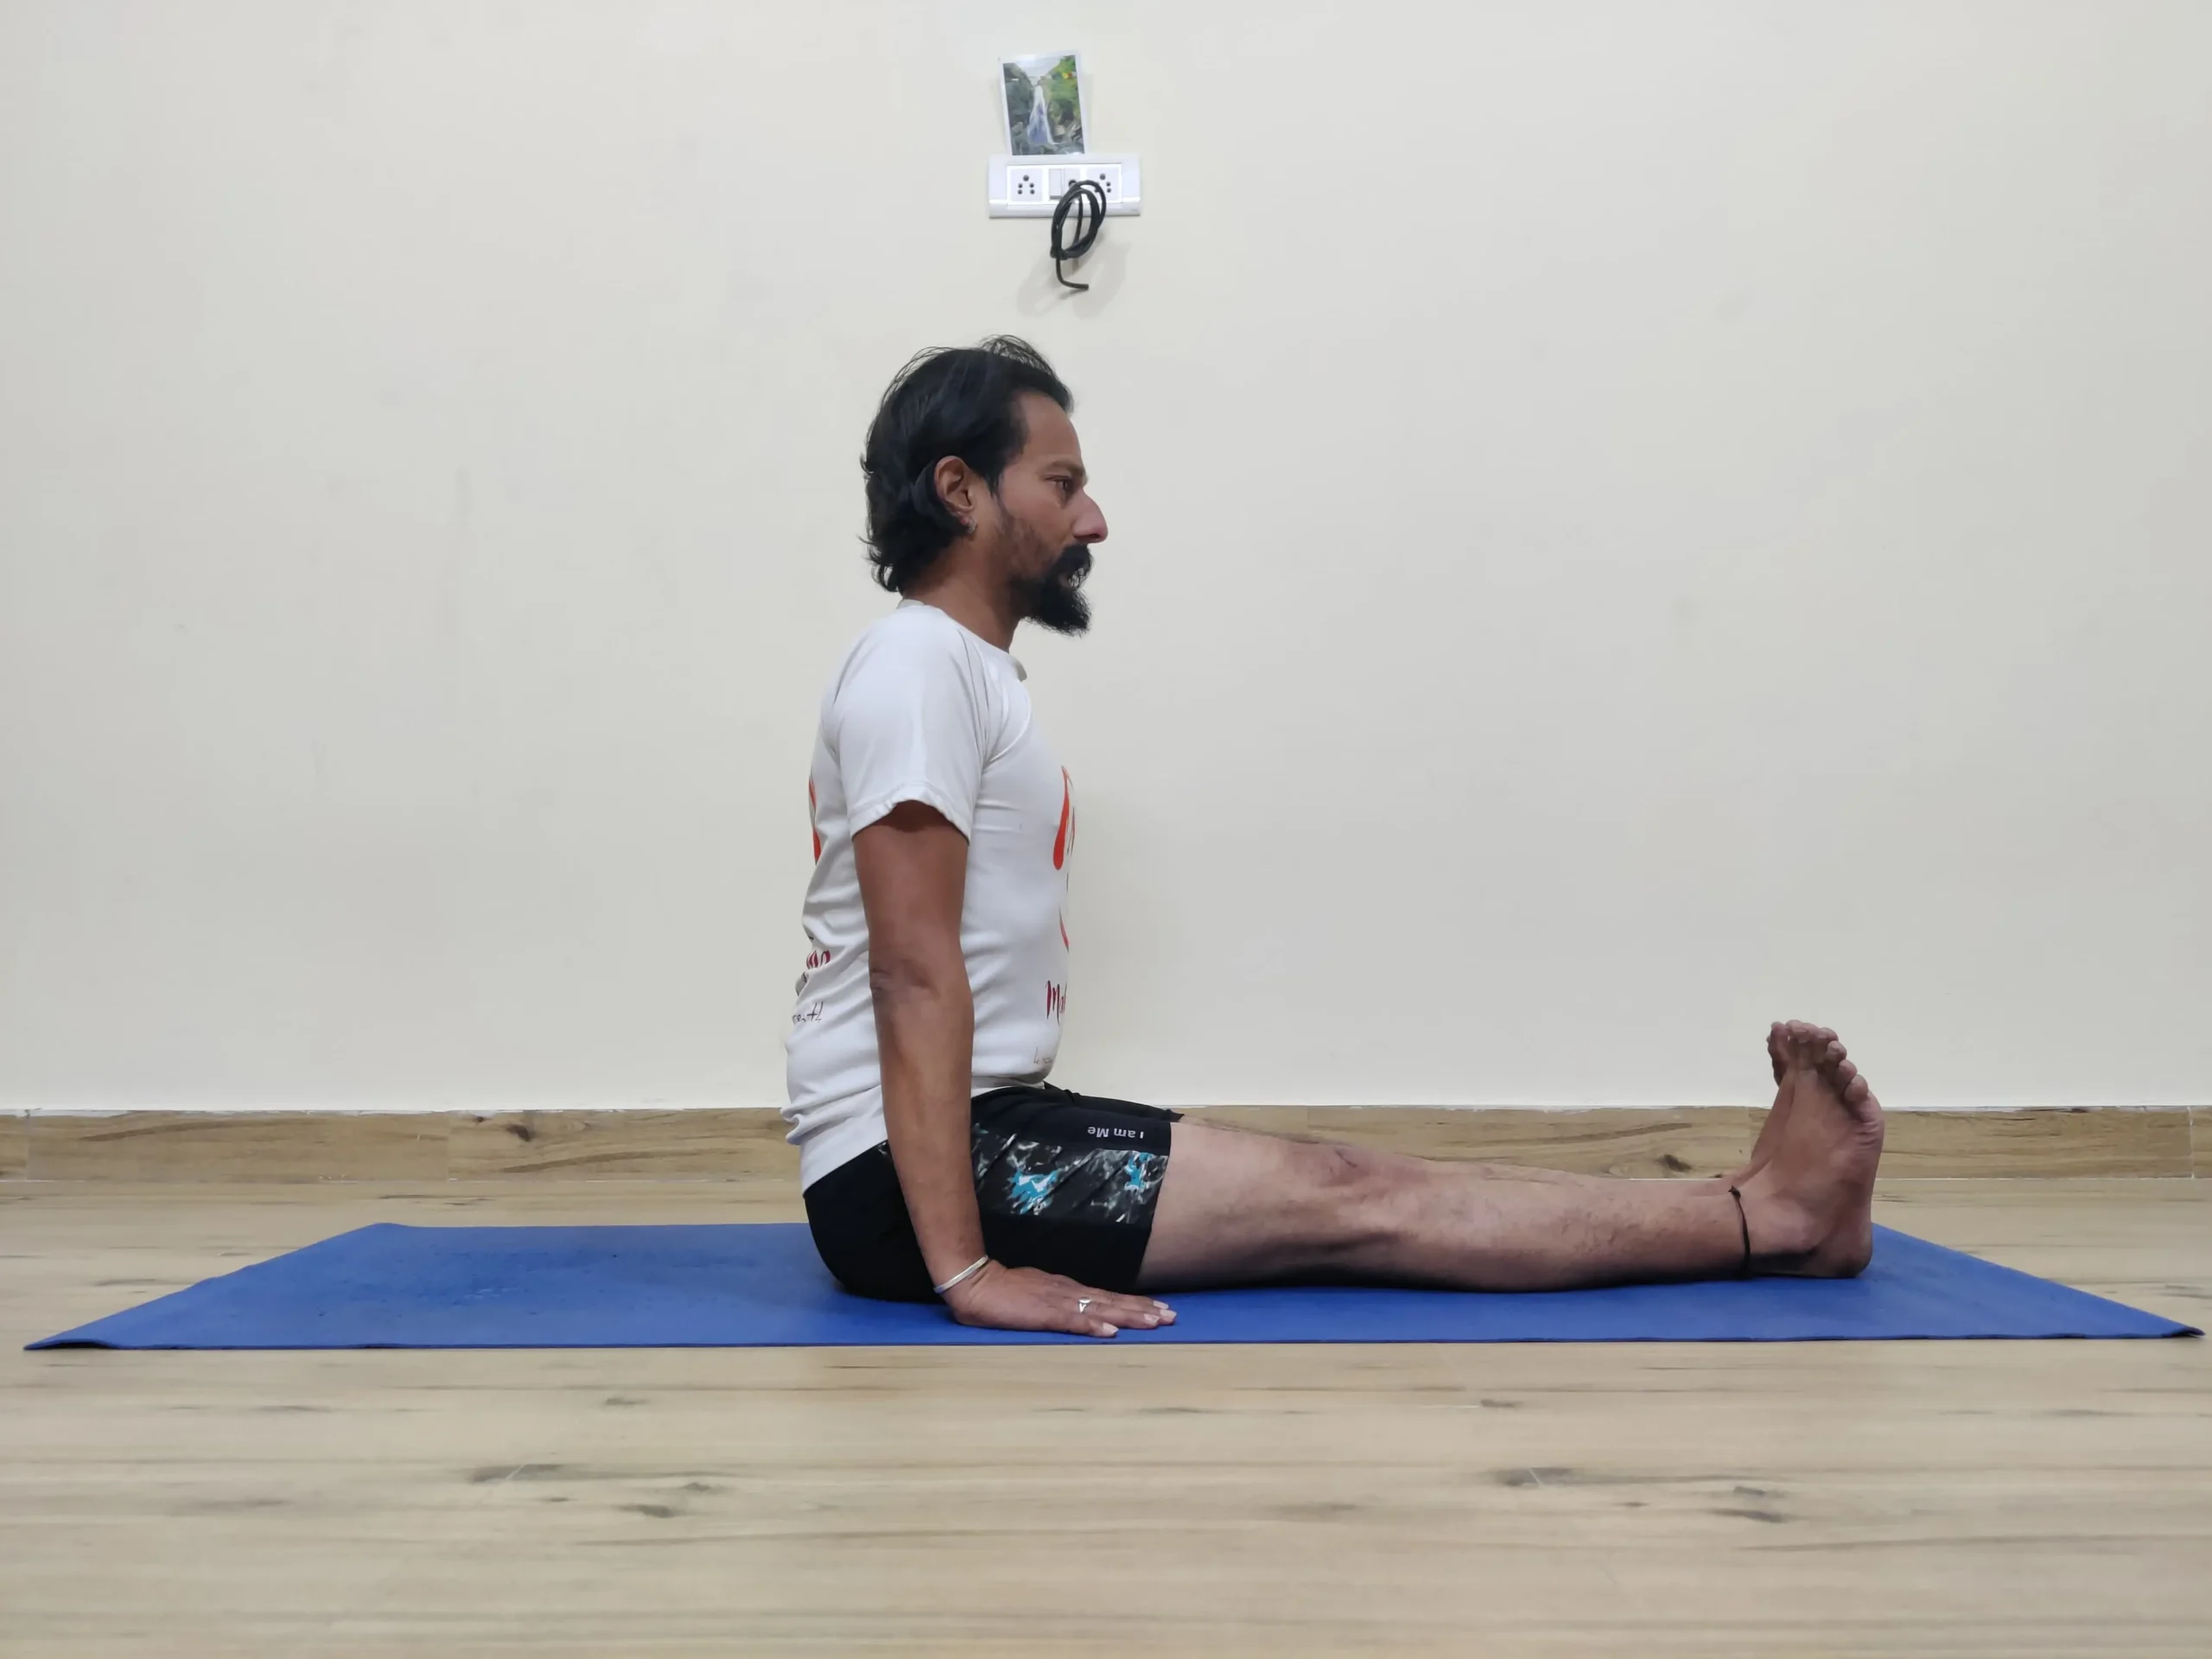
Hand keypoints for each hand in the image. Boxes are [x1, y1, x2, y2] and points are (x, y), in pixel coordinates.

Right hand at [941, 1261, 1174, 1337]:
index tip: (1159, 1309)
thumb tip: (1079, 1313)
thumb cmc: (1001, 1292)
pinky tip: (1110, 1333)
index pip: (1107, 1297)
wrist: (973, 1282)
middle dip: (1143, 1309)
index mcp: (1066, 1290)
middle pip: (1112, 1301)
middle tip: (1171, 1316)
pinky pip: (1071, 1321)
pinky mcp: (1042, 1314)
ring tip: (1154, 1322)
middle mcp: (1068, 1292)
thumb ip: (1057, 1303)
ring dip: (1128, 1316)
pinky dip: (1092, 1327)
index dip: (1134, 1304)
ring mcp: (1056, 1302)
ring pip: (1100, 1309)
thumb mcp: (1036, 1295)